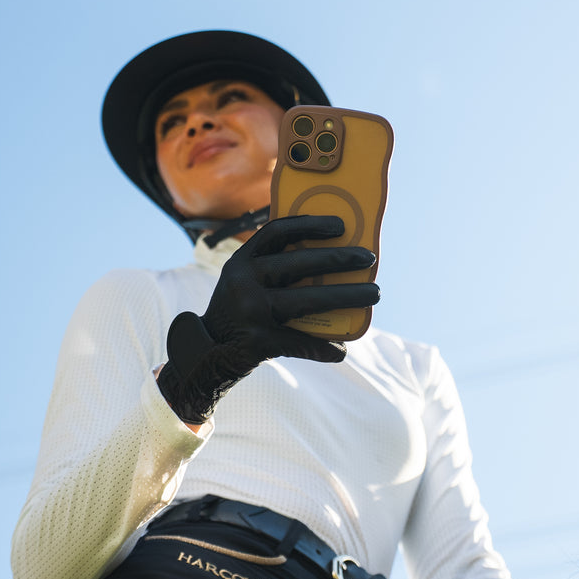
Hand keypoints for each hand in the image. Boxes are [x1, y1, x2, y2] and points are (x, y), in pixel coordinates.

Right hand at [156, 215, 379, 423]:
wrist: (205, 355)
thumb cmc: (237, 313)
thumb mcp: (244, 283)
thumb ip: (274, 270)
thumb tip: (334, 260)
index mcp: (241, 261)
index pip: (277, 232)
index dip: (310, 224)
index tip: (340, 224)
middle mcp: (243, 281)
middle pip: (299, 263)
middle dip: (339, 259)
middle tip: (368, 258)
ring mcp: (250, 311)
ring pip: (308, 300)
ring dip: (346, 296)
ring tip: (373, 293)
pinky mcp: (258, 341)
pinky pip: (301, 342)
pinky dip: (325, 347)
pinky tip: (341, 349)